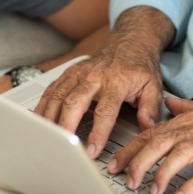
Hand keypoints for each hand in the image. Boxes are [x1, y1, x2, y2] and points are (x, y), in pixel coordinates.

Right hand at [34, 8, 169, 159]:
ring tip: (47, 137)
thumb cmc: (139, 67)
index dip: (98, 133)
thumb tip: (147, 129)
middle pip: (74, 103)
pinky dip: (44, 105)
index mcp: (116, 81)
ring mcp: (78, 73)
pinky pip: (52, 89)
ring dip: (51, 117)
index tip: (93, 151)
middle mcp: (94, 76)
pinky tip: (40, 120)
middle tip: (65, 147)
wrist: (129, 43)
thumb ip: (150, 109)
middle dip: (67, 126)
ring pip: (58, 96)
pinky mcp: (69, 73)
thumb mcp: (153, 87)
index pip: (105, 111)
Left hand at [107, 93, 192, 193]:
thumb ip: (186, 108)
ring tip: (152, 191)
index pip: (150, 134)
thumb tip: (168, 103)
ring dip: (162, 174)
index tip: (114, 165)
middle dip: (137, 163)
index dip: (129, 150)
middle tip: (127, 182)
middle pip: (158, 143)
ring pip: (179, 155)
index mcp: (188, 121)